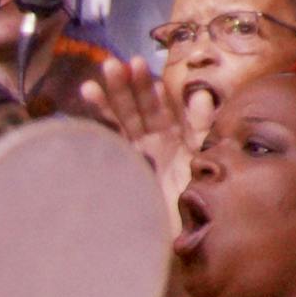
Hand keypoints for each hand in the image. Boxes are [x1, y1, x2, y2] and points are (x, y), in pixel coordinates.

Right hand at [80, 55, 209, 211]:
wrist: (184, 232)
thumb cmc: (199, 197)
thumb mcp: (206, 156)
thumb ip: (202, 126)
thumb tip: (200, 95)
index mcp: (181, 135)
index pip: (166, 106)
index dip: (155, 89)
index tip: (146, 76)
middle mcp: (158, 140)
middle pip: (142, 106)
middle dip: (130, 85)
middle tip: (116, 64)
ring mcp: (140, 150)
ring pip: (124, 116)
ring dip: (113, 94)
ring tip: (102, 72)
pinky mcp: (125, 162)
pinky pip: (113, 134)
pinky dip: (101, 114)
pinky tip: (89, 92)